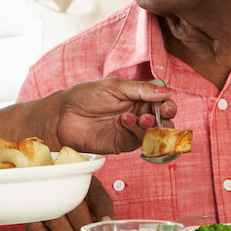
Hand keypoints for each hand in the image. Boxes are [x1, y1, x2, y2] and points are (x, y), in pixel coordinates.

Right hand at [24, 177, 114, 230]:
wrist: (59, 199)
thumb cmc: (82, 203)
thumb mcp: (96, 204)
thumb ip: (104, 214)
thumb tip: (109, 227)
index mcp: (85, 185)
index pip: (96, 197)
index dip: (102, 210)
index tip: (106, 223)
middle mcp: (63, 189)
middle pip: (71, 206)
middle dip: (81, 226)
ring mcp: (45, 201)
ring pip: (52, 217)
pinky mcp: (33, 215)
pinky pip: (34, 228)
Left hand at [51, 77, 177, 153]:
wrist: (63, 116)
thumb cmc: (85, 96)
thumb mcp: (114, 87)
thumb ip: (141, 90)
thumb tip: (167, 91)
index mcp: (138, 97)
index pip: (162, 101)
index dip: (167, 104)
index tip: (166, 105)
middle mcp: (138, 113)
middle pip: (164, 119)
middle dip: (165, 118)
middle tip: (160, 114)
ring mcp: (131, 129)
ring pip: (154, 133)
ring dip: (151, 126)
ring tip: (139, 118)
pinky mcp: (123, 143)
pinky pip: (138, 141)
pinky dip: (135, 132)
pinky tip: (123, 122)